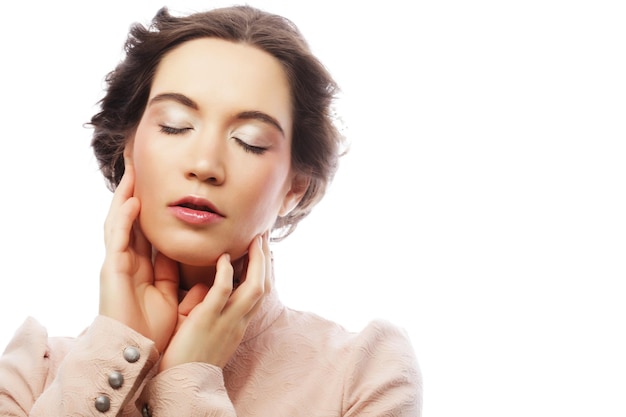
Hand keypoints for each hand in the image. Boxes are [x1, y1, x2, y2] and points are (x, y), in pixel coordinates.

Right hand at [99, 165, 178, 352]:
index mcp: (143, 268)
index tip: (163, 190)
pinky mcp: (111, 271)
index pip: (147, 231)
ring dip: (125, 197)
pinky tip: (132, 201)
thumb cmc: (154, 330)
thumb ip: (183, 278)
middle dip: (135, 195)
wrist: (138, 353)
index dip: (153, 211)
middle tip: (141, 168)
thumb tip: (209, 264)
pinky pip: (117, 239)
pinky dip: (124, 219)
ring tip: (133, 173)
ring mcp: (117, 264)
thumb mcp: (175, 297)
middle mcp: (128, 262)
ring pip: (120, 222)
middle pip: (130, 220)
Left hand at [158, 233, 271, 370]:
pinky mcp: (207, 320)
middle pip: (264, 286)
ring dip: (256, 261)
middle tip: (263, 237)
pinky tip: (224, 258)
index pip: (260, 293)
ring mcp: (226, 321)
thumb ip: (213, 310)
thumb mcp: (210, 332)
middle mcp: (239, 321)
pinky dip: (226, 273)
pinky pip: (222, 293)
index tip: (263, 251)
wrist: (183, 385)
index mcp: (239, 324)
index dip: (265, 270)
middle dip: (266, 260)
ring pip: (253, 287)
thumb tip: (207, 290)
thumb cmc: (191, 358)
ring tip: (254, 240)